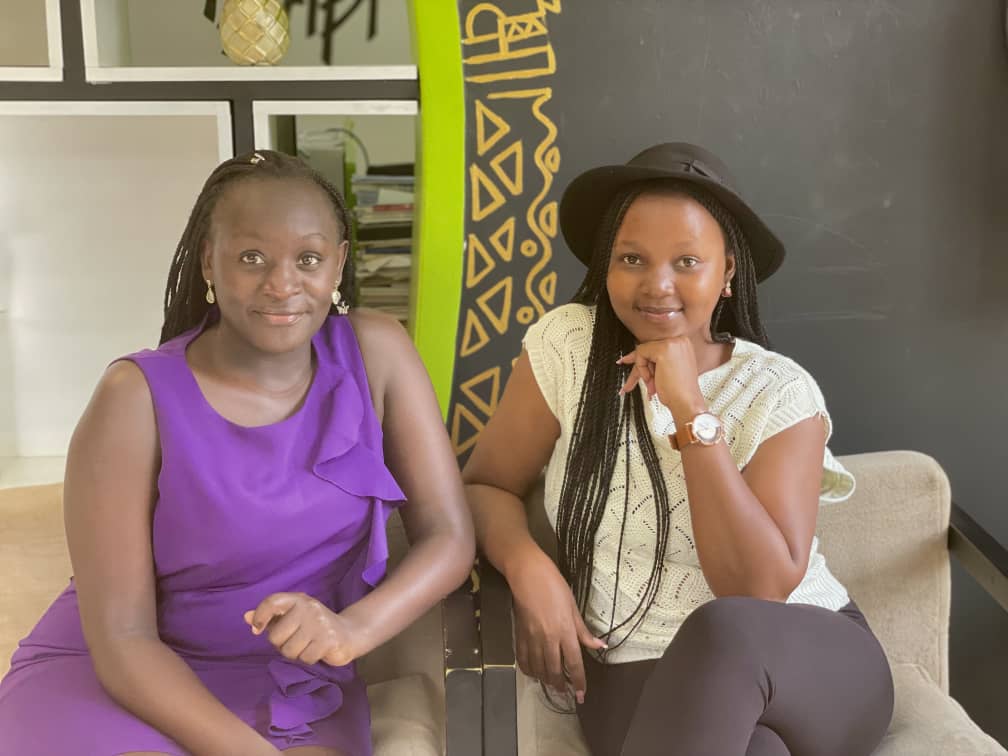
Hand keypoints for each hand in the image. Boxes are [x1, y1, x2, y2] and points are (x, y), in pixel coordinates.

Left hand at [244, 593, 360, 666]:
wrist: (349, 633)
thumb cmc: (315, 626)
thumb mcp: (294, 617)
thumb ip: (271, 617)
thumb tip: (246, 618)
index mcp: (298, 600)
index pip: (272, 602)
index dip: (260, 616)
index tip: (257, 628)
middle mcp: (308, 608)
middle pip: (276, 636)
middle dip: (282, 644)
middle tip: (296, 640)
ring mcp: (319, 624)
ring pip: (289, 650)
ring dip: (296, 654)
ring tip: (307, 645)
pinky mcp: (328, 640)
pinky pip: (304, 658)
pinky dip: (308, 659)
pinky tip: (316, 651)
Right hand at [507, 549, 606, 704]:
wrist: (528, 574)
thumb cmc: (554, 586)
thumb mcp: (573, 607)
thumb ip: (583, 631)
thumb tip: (599, 645)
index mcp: (565, 631)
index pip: (574, 663)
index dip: (578, 681)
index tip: (581, 695)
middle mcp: (549, 639)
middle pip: (555, 671)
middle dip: (561, 686)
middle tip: (566, 693)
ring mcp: (532, 638)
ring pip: (538, 668)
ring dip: (546, 680)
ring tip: (552, 685)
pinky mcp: (519, 635)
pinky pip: (523, 659)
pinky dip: (529, 670)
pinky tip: (533, 673)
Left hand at [617, 337, 705, 419]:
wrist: (686, 402)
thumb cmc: (678, 391)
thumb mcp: (665, 370)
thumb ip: (653, 360)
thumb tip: (632, 355)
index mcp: (682, 345)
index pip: (655, 347)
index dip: (643, 357)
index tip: (626, 359)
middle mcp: (679, 341)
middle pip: (648, 349)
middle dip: (638, 365)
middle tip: (622, 366)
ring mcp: (672, 343)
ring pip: (643, 351)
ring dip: (643, 371)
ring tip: (651, 385)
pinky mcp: (664, 349)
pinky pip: (641, 354)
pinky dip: (642, 369)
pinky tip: (650, 380)